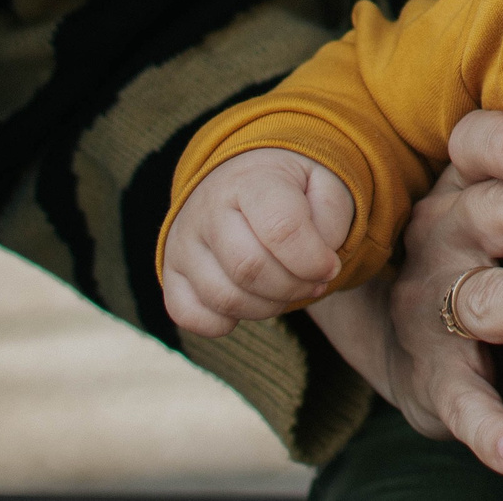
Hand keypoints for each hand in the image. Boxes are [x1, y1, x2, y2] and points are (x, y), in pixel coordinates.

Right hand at [161, 149, 356, 336]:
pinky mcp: (171, 274)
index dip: (314, 260)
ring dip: (268, 307)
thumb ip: (331, 218)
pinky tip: (249, 299)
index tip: (329, 265)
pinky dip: (225, 322)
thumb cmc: (292, 189)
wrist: (246, 180)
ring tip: (285, 288)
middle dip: (293, 287)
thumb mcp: (324, 185)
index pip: (281, 229)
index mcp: (250, 180)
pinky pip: (191, 317)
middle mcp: (206, 208)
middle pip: (250, 269)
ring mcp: (182, 243)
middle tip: (311, 281)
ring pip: (224, 298)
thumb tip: (318, 265)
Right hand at [305, 111, 502, 478]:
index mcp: (464, 186)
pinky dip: (492, 430)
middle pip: (493, 212)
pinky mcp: (436, 381)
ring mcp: (434, 311)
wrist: (408, 342)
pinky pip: (464, 405)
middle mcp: (443, 238)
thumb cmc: (487, 251)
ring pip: (488, 301)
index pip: (475, 147)